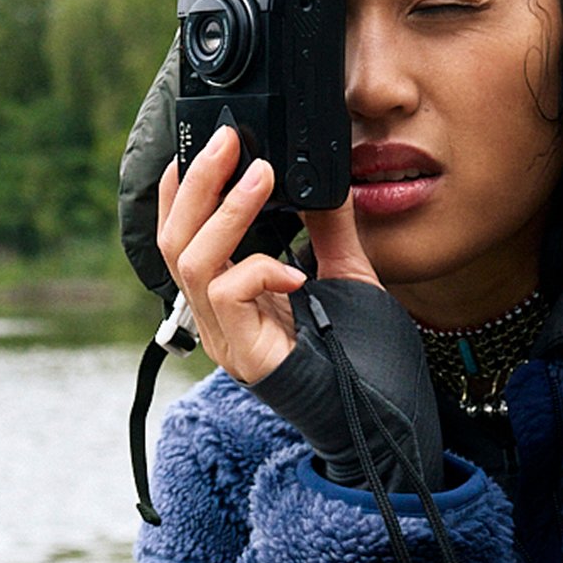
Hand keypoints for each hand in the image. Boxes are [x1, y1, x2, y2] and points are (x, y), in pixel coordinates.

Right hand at [155, 125, 380, 386]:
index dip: (183, 189)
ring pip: (192, 261)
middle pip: (175, 239)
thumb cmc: (366, 361)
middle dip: (200, 184)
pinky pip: (228, 295)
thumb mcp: (349, 276)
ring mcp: (227, 339)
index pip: (182, 235)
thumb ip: (329, 229)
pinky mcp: (245, 356)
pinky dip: (258, 270)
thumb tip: (321, 177)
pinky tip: (294, 271)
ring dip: (226, 211)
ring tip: (262, 175)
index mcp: (231, 299)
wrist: (387, 421)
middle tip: (230, 141)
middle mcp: (218, 318)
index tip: (207, 144)